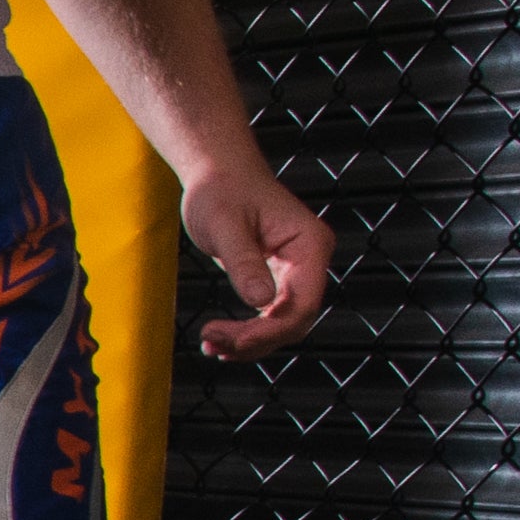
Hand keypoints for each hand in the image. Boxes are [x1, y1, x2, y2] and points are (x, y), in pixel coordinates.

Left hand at [181, 160, 332, 360]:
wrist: (217, 173)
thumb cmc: (221, 189)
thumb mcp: (226, 225)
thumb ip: (244, 262)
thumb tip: (260, 302)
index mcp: (310, 244)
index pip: (303, 304)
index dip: (270, 331)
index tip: (232, 341)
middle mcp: (310, 261)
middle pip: (295, 320)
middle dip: (255, 340)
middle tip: (212, 343)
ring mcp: (296, 271)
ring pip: (282, 323)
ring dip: (248, 342)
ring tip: (210, 345)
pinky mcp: (278, 278)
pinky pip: (269, 315)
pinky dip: (246, 332)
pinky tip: (219, 339)